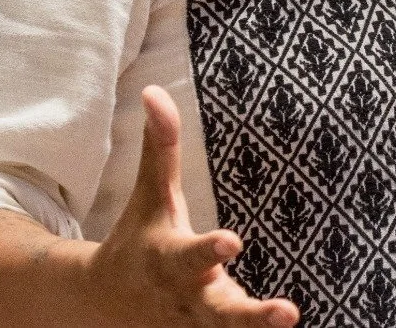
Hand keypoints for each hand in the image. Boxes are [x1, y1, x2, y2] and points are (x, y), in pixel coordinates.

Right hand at [83, 86, 299, 327]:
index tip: (233, 243)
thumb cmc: (138, 236)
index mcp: (167, 259)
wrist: (104, 302)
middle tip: (287, 314)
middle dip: (250, 316)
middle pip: (220, 312)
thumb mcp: (150, 193)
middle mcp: (185, 298)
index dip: (210, 251)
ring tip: (291, 319)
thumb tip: (154, 91)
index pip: (190, 255)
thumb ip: (159, 146)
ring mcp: (197, 325)